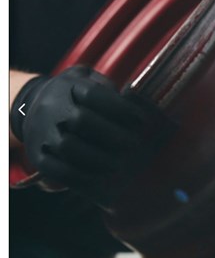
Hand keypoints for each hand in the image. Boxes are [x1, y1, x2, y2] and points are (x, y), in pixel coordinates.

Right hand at [11, 66, 167, 207]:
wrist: (30, 106)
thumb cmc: (74, 95)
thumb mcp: (88, 80)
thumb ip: (108, 88)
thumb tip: (133, 103)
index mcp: (67, 86)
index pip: (93, 94)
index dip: (120, 108)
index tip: (141, 120)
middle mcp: (51, 107)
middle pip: (81, 120)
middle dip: (112, 134)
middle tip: (134, 144)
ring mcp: (40, 131)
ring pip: (68, 146)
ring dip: (97, 158)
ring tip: (118, 164)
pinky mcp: (36, 155)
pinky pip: (56, 169)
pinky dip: (79, 176)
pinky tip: (99, 177)